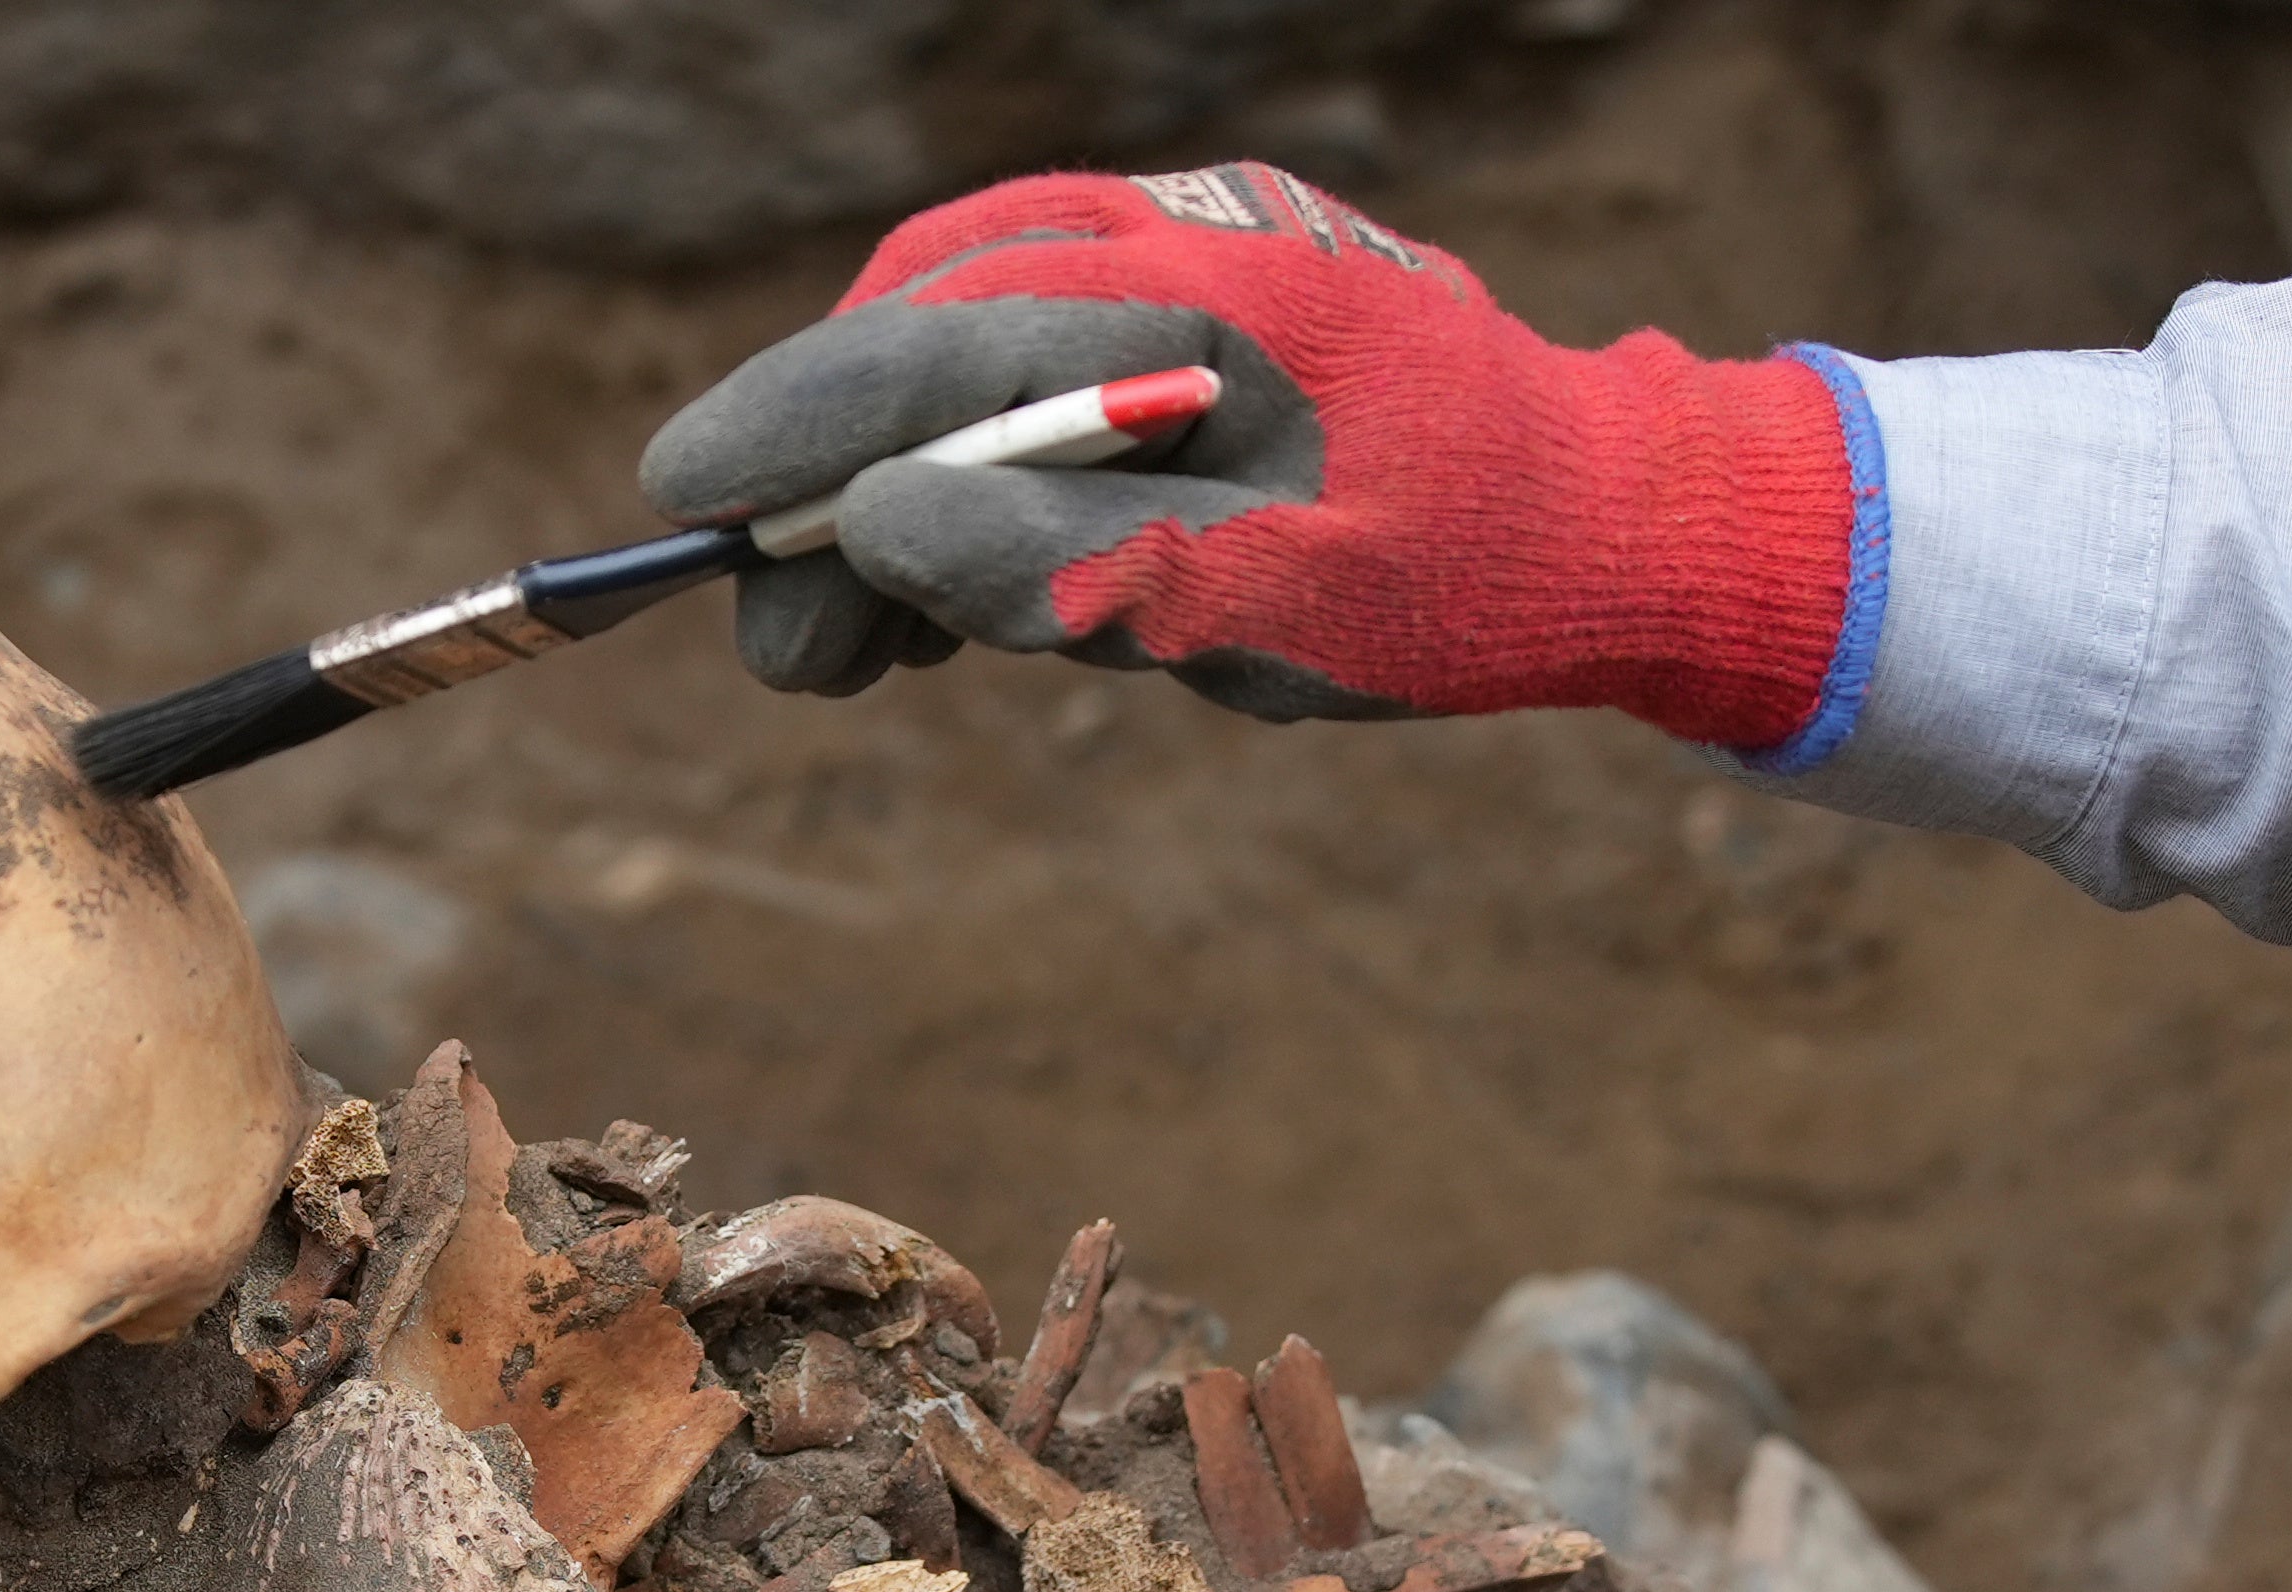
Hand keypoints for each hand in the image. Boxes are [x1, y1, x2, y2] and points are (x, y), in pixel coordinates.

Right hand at [641, 162, 1863, 752]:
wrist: (1607, 525)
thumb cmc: (1465, 576)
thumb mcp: (1285, 609)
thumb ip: (1083, 569)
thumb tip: (883, 529)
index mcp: (1218, 294)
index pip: (954, 332)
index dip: (803, 415)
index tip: (684, 492)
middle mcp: (1182, 242)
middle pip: (927, 320)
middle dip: (826, 477)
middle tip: (784, 645)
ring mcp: (1175, 262)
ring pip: (954, 341)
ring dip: (879, 488)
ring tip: (853, 648)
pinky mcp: (1169, 313)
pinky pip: (1010, 362)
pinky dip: (946, 467)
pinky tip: (931, 585)